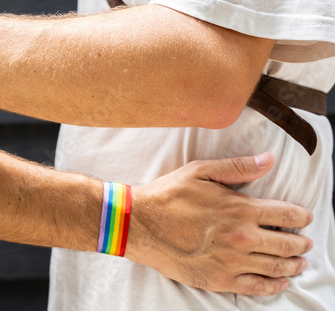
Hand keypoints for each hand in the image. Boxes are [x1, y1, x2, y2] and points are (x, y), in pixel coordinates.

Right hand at [126, 153, 312, 295]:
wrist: (141, 225)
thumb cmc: (169, 196)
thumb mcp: (201, 172)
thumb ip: (237, 167)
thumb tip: (269, 159)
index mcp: (241, 209)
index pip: (285, 214)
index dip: (301, 216)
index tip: (305, 218)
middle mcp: (242, 237)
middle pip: (287, 244)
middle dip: (301, 243)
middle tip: (305, 243)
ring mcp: (232, 262)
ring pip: (276, 267)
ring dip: (293, 265)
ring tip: (299, 263)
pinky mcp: (219, 279)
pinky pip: (256, 287)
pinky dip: (274, 286)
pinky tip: (280, 282)